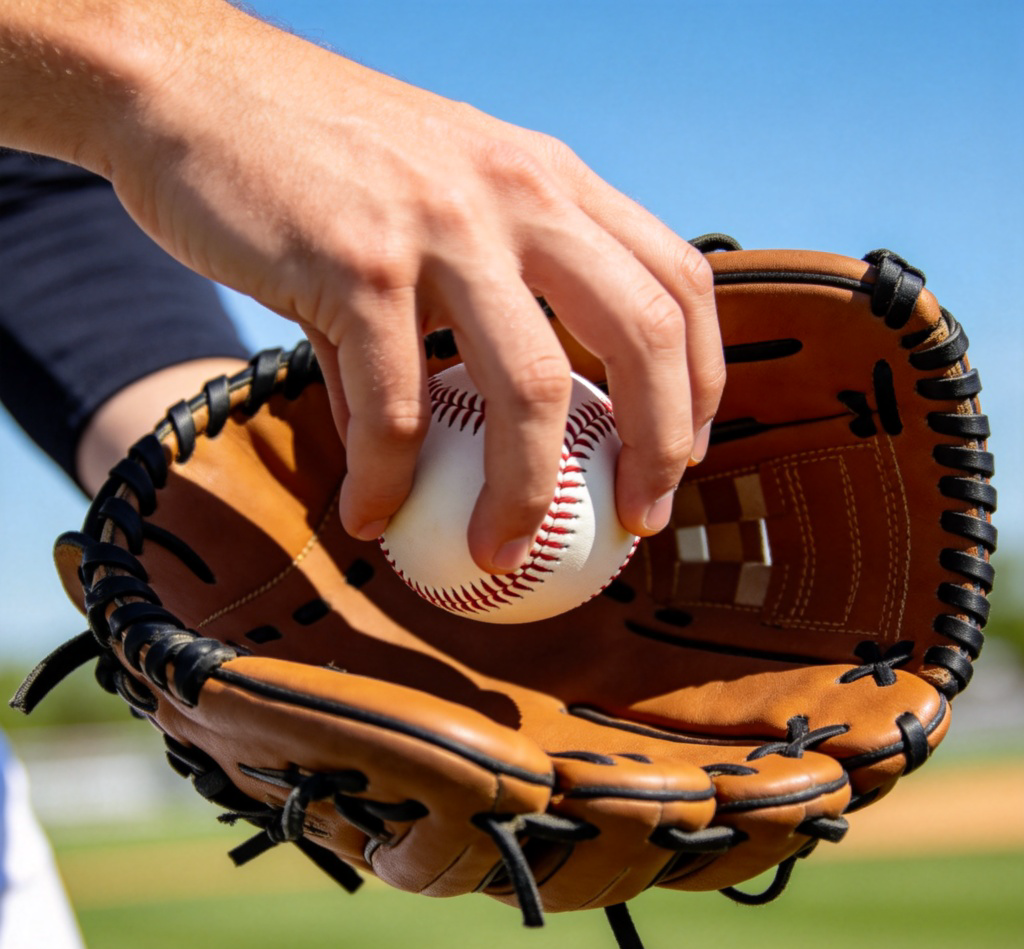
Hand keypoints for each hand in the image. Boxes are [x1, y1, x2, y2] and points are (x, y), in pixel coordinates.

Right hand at [4, 1, 723, 571]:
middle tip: (638, 522)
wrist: (191, 88)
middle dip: (661, 445)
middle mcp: (516, 192)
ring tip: (501, 556)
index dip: (701, 379)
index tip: (682, 453)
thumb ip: (478, 294)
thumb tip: (472, 428)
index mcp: (549, 178)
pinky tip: (371, 517)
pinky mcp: (355, 262)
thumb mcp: (434, 195)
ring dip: (526, 496)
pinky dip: (387, 481)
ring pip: (533, 388)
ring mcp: (440, 223)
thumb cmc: (318, 158)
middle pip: (644, 331)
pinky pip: (392, 408)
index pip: (677, 277)